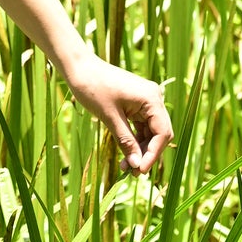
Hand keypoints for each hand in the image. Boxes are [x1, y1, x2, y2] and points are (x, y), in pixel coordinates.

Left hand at [63, 52, 172, 174]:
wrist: (79, 68)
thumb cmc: (93, 88)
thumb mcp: (110, 118)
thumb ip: (126, 141)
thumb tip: (137, 165)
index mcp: (151, 99)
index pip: (162, 133)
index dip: (153, 154)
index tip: (141, 170)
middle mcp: (153, 98)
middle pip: (159, 134)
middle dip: (147, 154)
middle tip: (133, 173)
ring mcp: (145, 101)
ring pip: (150, 132)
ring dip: (140, 149)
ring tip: (126, 167)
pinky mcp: (136, 104)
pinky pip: (141, 126)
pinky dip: (134, 140)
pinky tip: (126, 154)